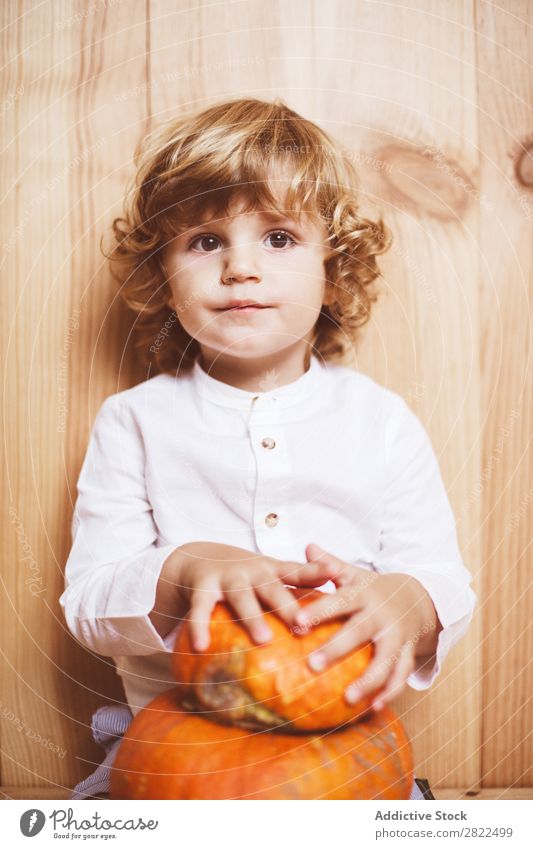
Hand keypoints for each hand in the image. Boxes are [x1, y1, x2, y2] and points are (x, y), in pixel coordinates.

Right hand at [172, 541, 343, 651]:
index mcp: (272, 571)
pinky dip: (200, 627)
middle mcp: (252, 573)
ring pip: (242, 598)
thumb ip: (302, 585)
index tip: (336, 573)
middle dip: (288, 607)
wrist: (198, 557)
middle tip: (304, 626)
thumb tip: (341, 602)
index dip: (317, 570)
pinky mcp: (202, 588)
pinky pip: (201, 609)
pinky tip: (201, 647)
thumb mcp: (273, 575)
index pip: (298, 570)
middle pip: (273, 589)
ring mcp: (227, 579)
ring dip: (253, 618)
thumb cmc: (247, 575)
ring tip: (264, 640)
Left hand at [294, 543, 440, 710]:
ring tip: (348, 699)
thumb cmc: (373, 588)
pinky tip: (373, 709)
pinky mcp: (407, 653)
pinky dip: (390, 693)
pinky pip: (401, 676)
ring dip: (368, 681)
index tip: (297, 622)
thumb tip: (307, 546)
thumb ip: (329, 564)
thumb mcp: (354, 573)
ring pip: (385, 660)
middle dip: (336, 649)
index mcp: (363, 594)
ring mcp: (397, 636)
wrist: (419, 598)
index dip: (319, 611)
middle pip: (359, 633)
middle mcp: (381, 616)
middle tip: (311, 665)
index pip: (339, 601)